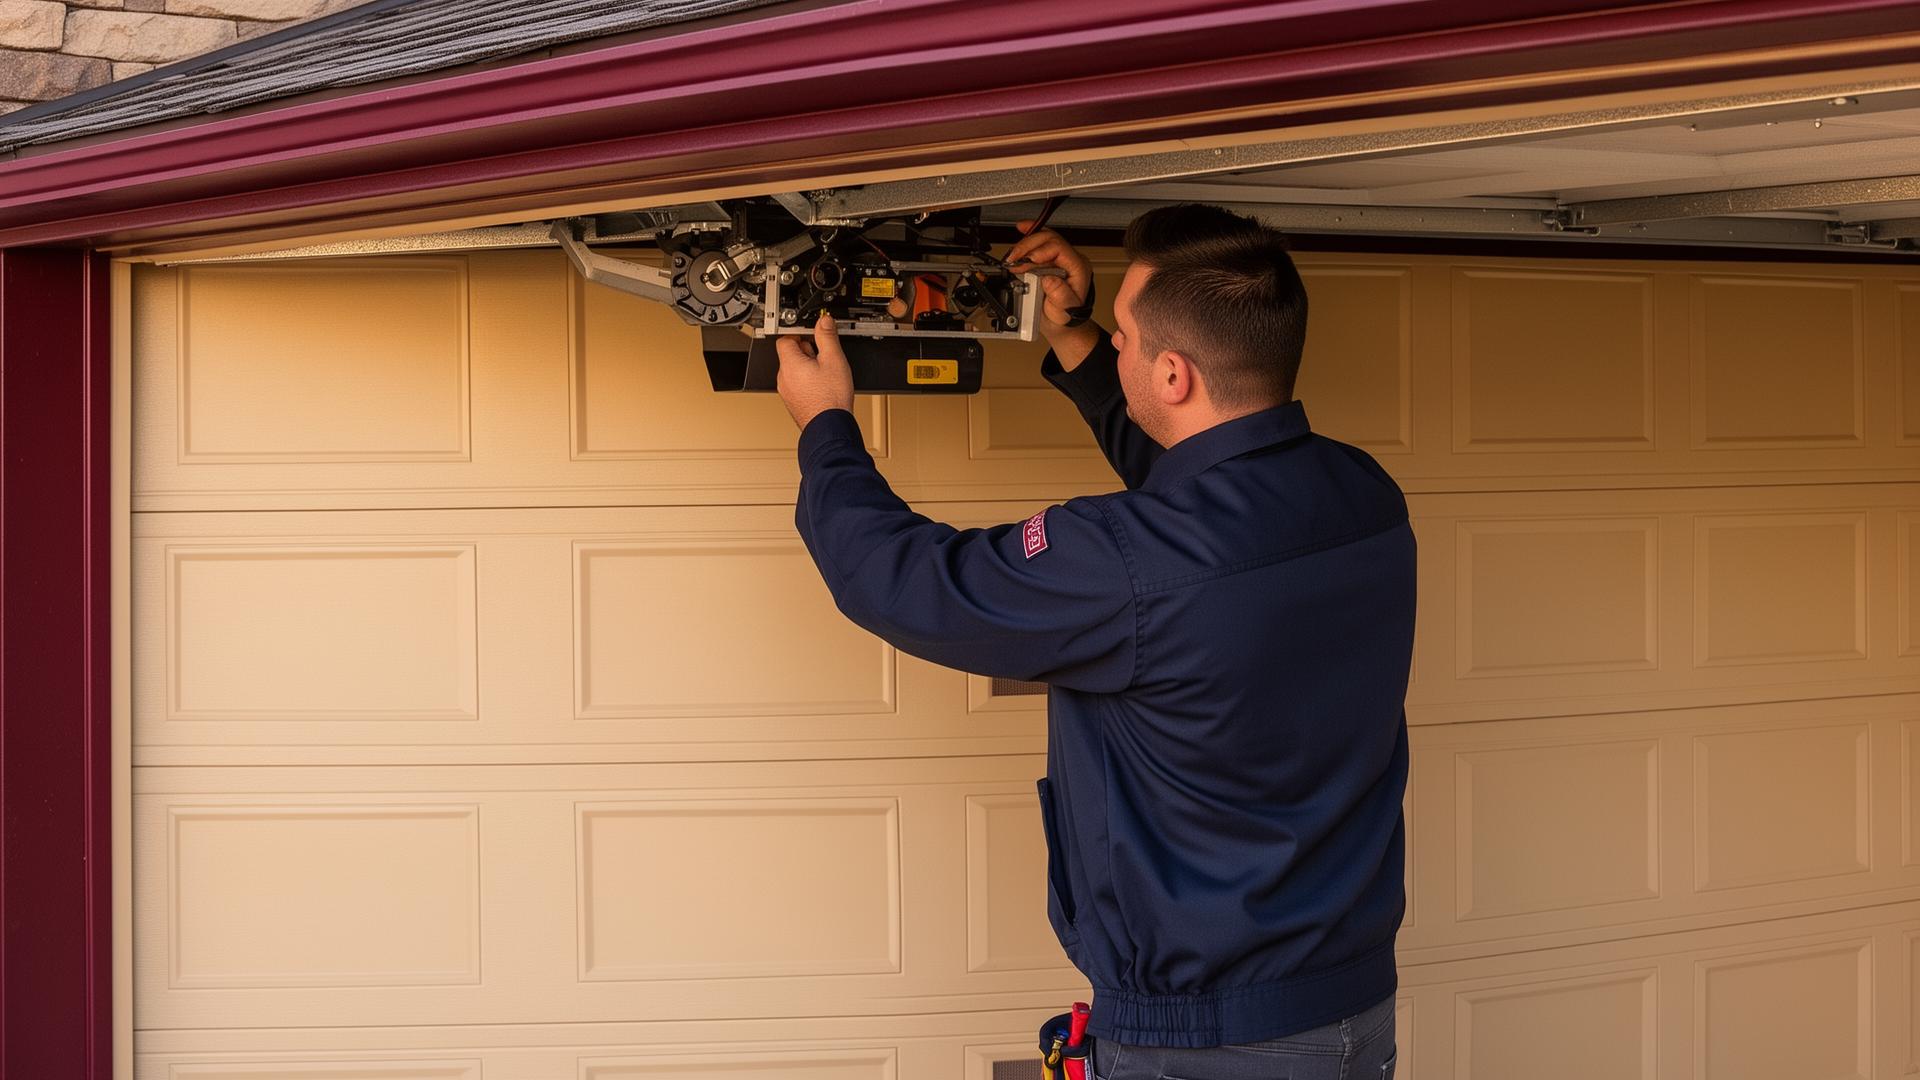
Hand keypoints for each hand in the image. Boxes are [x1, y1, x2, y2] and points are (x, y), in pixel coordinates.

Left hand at [774, 312, 855, 429]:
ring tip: (826, 375)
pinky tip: (823, 387)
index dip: (800, 334)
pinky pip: (797, 384)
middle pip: (791, 354)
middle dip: (807, 351)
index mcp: (790, 364)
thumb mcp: (834, 360)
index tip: (813, 334)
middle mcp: (783, 377)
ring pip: (795, 370)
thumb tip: (824, 321)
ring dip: (808, 367)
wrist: (830, 427)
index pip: (786, 338)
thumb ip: (827, 337)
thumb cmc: (830, 399)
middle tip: (824, 357)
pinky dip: (807, 382)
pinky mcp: (793, 402)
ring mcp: (786, 392)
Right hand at [1006, 221, 1094, 337]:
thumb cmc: (1066, 317)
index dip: (1041, 250)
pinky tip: (1021, 232)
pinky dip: (1027, 238)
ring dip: (1024, 245)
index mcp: (1077, 268)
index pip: (1059, 247)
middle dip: (1028, 246)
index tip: (1026, 259)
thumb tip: (1049, 279)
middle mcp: (1069, 260)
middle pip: (1049, 239)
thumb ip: (1060, 295)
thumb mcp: (1065, 311)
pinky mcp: (1048, 260)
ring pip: (1042, 239)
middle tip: (1013, 258)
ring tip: (1012, 258)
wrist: (1062, 323)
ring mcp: (1058, 259)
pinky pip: (1039, 243)